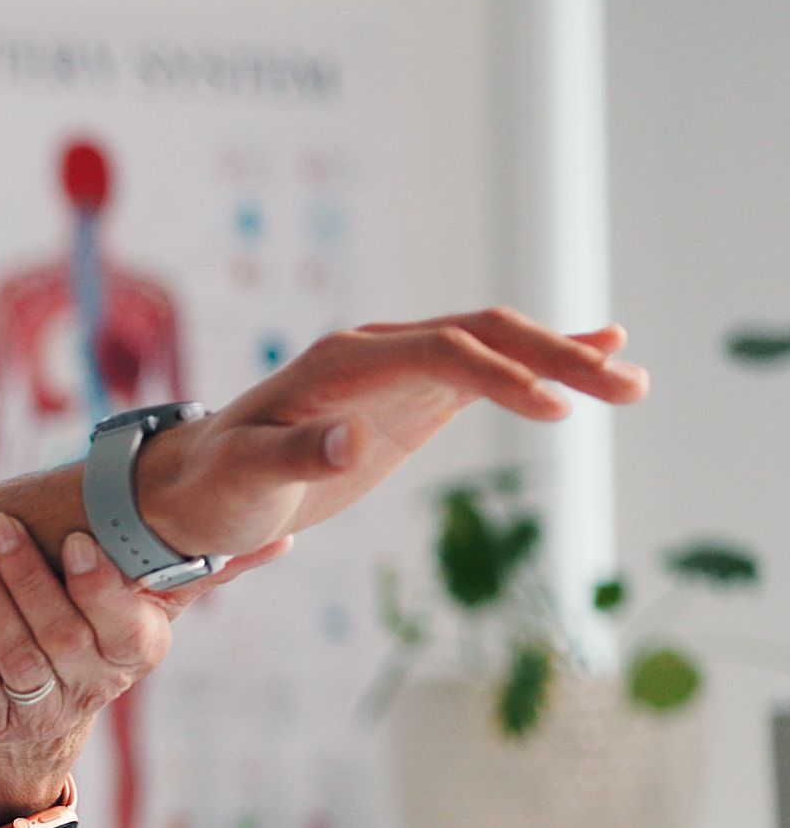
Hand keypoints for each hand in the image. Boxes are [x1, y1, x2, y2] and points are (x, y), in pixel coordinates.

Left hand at [0, 509, 179, 827]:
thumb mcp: (154, 611)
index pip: (120, 624)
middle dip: (23, 575)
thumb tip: (283, 535)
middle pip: (56, 633)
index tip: (77, 540)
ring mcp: (38, 707)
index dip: (98, 586)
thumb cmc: (100, 646)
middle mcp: (91, 685)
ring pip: (11, 652)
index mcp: (136, 652)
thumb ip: (204, 572)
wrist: (37, 735)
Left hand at [137, 308, 646, 566]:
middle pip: (482, 337)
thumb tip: (353, 439)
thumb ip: (296, 456)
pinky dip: (539, 369)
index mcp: (341, 361)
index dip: (498, 375)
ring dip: (563, 362)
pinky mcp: (411, 401)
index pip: (438, 351)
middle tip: (626, 386)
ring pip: (495, 349)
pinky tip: (595, 363)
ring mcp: (399, 372)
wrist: (194, 489)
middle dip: (555, 357)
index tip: (554, 408)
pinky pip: (484, 374)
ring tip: (632, 382)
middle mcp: (376, 351)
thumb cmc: (213, 486)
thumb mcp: (244, 478)